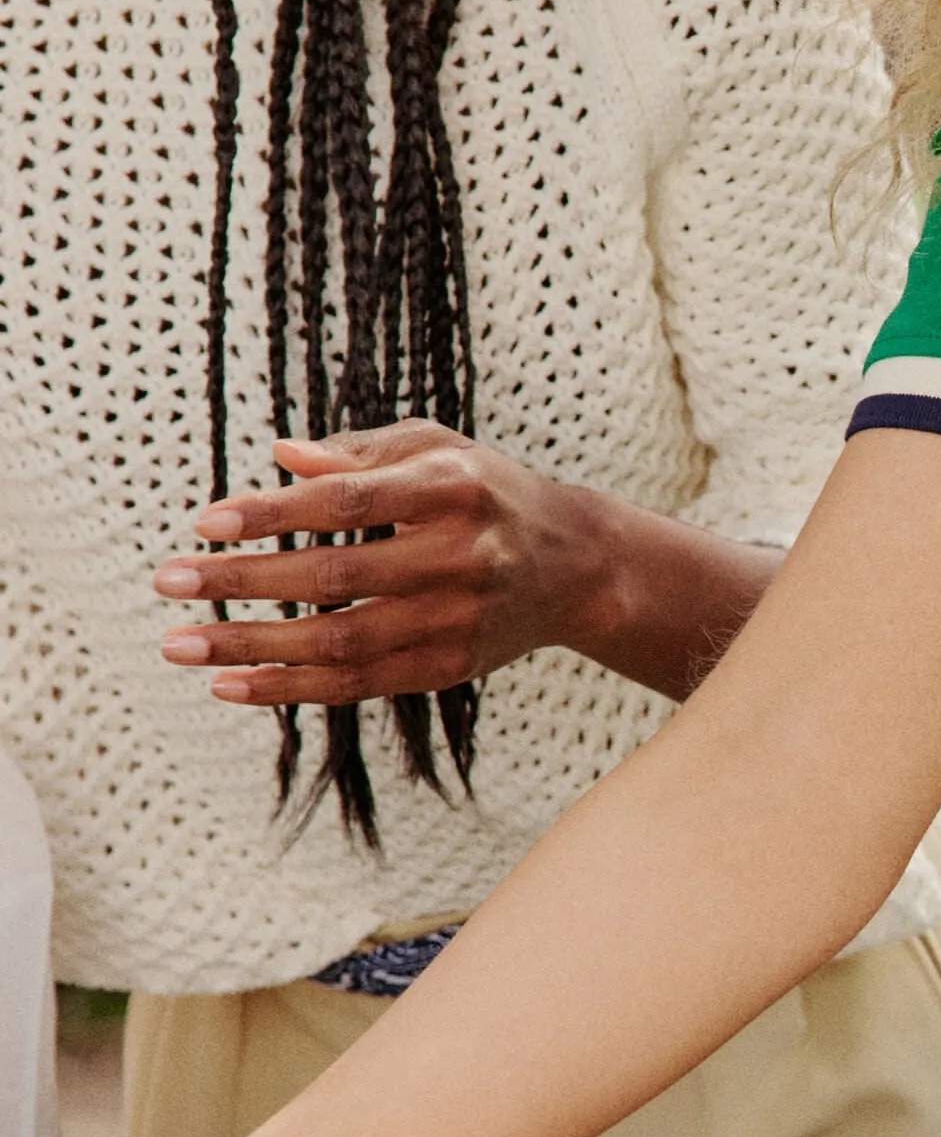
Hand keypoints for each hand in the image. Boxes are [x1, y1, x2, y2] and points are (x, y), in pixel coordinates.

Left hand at [154, 424, 617, 707]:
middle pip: (336, 577)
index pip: (348, 502)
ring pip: (340, 643)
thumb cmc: (484, 491)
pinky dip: (289, 688)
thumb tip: (279, 459)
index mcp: (452, 488)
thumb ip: (359, 453)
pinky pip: (357, 685)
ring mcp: (456, 619)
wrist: (576, 566)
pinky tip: (229, 683)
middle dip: (244, 581)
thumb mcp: (435, 448)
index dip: (274, 514)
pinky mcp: (448, 666)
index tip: (206, 522)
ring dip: (251, 646)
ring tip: (179, 643)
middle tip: (169, 581)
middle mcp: (460, 556)